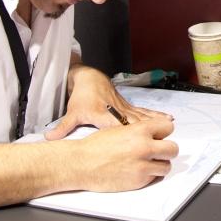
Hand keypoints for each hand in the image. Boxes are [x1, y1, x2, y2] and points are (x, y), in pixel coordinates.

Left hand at [46, 65, 171, 139]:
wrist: (88, 77)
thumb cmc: (81, 97)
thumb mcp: (72, 113)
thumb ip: (62, 128)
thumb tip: (49, 140)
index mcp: (104, 116)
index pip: (118, 127)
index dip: (129, 135)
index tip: (141, 143)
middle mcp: (117, 111)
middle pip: (135, 123)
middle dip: (149, 131)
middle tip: (164, 138)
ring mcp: (125, 108)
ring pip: (143, 116)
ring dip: (157, 122)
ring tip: (170, 128)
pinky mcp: (128, 105)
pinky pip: (144, 111)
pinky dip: (156, 115)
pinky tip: (168, 117)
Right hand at [64, 118, 178, 191]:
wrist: (80, 163)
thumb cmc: (95, 146)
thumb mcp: (119, 130)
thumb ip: (139, 132)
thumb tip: (152, 135)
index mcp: (139, 130)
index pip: (168, 127)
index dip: (163, 132)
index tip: (160, 136)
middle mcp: (144, 146)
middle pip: (173, 149)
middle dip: (166, 150)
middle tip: (158, 152)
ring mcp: (143, 165)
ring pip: (167, 166)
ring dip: (159, 165)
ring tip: (147, 163)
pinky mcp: (139, 180)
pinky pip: (155, 178)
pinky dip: (149, 176)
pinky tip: (137, 171)